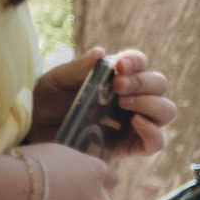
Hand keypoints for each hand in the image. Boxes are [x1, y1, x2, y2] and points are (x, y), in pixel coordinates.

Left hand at [30, 48, 174, 156]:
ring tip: (124, 103)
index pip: (140, 64)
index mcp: (117, 77)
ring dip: (151, 104)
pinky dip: (152, 132)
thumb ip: (79, 67)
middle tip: (118, 86)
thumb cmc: (45, 101)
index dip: (137, 62)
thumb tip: (102, 52)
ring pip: (165, 111)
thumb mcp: (58, 80)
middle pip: (159, 85)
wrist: (33, 131)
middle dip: (144, 83)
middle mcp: (132, 98)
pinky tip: (135, 123)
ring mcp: (134, 123)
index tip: (121, 65)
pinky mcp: (130, 146)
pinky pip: (156, 142)